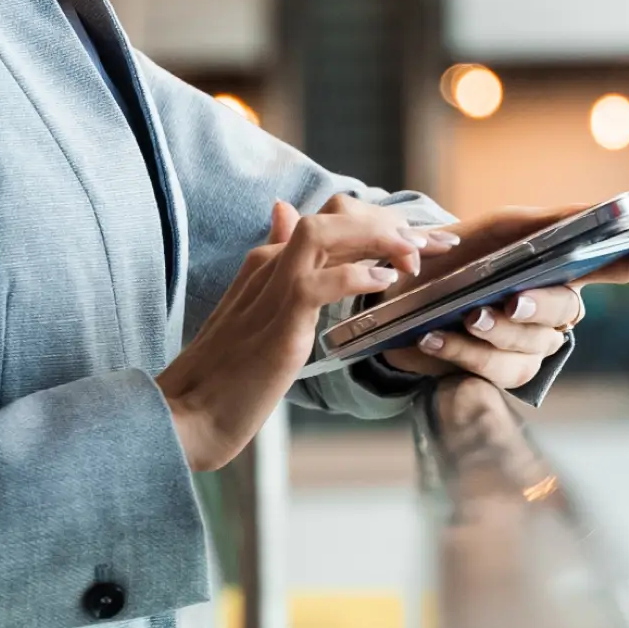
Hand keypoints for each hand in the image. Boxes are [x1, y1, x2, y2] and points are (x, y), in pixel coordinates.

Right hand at [157, 195, 459, 472]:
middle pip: (334, 217)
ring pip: (326, 233)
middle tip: (437, 244)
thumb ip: (278, 268)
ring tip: (413, 259)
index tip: (425, 243)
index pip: (332, 223)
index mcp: (267, 262)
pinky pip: (321, 280)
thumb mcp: (258, 315)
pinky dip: (357, 275)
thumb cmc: (229, 375)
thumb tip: (282, 214)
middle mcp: (269, 264)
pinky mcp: (278, 319)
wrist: (191, 413)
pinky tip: (384, 284)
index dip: (383, 226)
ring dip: (378, 237)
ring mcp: (271, 288)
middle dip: (392, 224)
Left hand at [378, 204, 628, 392]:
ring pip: (533, 345)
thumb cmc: (463, 254)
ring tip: (464, 317)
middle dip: (538, 306)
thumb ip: (552, 222)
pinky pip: (495, 369)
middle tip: (509, 301)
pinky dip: (463, 352)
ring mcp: (530, 344)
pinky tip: (433, 337)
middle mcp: (553, 309)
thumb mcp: (501, 228)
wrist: (406, 290)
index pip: (609, 266)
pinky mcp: (501, 372)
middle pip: (566, 310)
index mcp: (559, 269)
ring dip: (496, 332)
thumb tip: (602, 209)